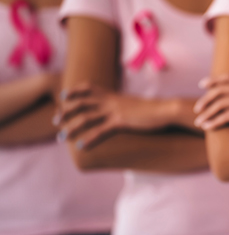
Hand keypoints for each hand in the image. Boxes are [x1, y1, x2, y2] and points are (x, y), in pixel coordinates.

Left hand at [56, 83, 177, 148]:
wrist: (166, 110)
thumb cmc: (154, 109)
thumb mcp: (135, 105)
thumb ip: (124, 106)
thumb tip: (121, 110)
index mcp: (114, 95)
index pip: (89, 88)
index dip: (74, 91)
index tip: (63, 96)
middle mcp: (111, 101)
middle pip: (81, 103)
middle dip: (65, 111)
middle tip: (55, 121)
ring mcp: (115, 111)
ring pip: (86, 118)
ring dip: (71, 128)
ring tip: (61, 138)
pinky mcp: (121, 122)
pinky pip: (101, 131)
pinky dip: (89, 139)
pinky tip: (81, 146)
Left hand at [194, 74, 228, 143]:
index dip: (214, 80)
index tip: (203, 85)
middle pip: (220, 89)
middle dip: (206, 98)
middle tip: (197, 108)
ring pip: (220, 103)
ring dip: (206, 112)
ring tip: (198, 121)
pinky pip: (225, 116)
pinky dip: (214, 122)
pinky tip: (207, 128)